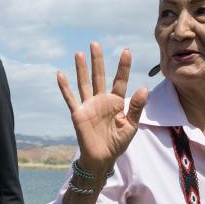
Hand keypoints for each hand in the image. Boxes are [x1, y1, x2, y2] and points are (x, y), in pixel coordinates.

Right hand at [57, 42, 148, 174]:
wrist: (102, 159)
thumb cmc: (117, 143)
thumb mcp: (131, 126)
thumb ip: (136, 107)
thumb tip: (144, 88)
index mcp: (116, 102)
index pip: (120, 80)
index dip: (123, 67)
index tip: (126, 51)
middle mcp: (101, 100)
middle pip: (99, 76)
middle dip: (97, 61)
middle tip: (95, 44)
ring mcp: (88, 106)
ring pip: (84, 83)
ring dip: (81, 69)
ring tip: (79, 54)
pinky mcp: (78, 114)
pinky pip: (70, 98)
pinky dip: (65, 87)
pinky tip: (60, 75)